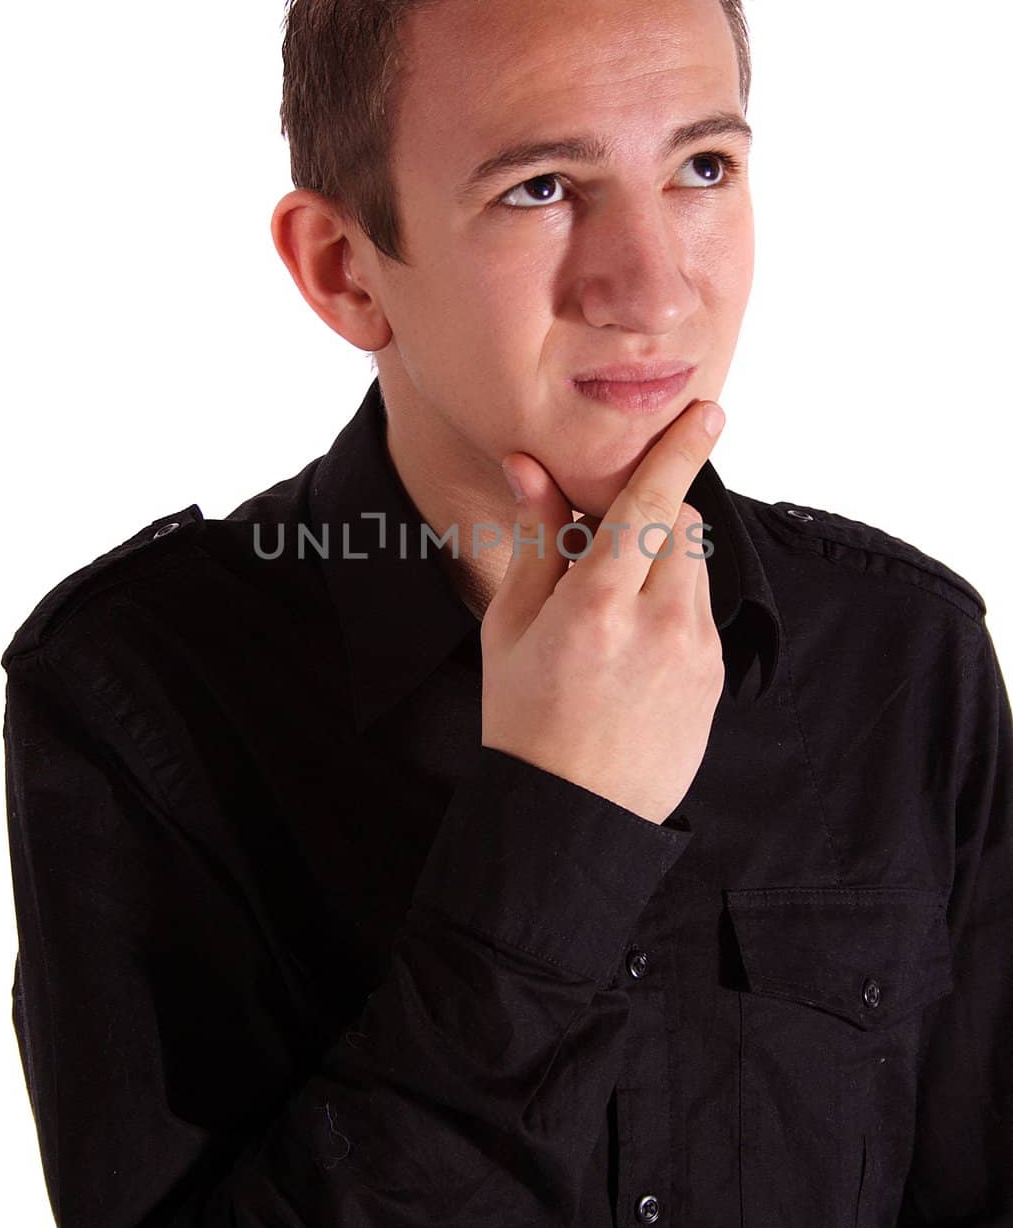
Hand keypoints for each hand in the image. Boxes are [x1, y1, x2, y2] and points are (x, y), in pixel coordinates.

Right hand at [481, 399, 725, 826]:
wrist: (571, 815)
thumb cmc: (524, 718)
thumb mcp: (512, 626)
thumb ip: (539, 540)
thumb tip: (533, 466)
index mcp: (597, 606)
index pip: (651, 504)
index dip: (680, 451)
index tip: (708, 412)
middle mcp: (658, 625)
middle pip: (682, 525)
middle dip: (651, 516)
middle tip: (604, 549)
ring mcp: (695, 654)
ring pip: (696, 567)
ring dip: (663, 562)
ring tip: (612, 611)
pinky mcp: (715, 678)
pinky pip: (702, 612)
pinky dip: (674, 605)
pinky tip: (633, 649)